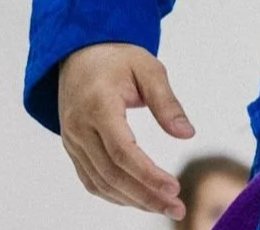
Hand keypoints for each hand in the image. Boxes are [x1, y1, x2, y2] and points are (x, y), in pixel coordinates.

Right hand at [57, 42, 195, 217]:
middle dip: (146, 196)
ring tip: (164, 207)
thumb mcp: (148, 68)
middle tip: (177, 207)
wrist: (79, 53)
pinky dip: (115, 194)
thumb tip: (187, 134)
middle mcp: (79, 126)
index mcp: (98, 103)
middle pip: (112, 173)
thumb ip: (166, 101)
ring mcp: (72, 139)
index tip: (174, 188)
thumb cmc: (117, 58)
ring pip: (100, 182)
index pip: (122, 150)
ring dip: (132, 200)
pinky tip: (138, 199)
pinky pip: (92, 180)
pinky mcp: (72, 147)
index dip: (147, 174)